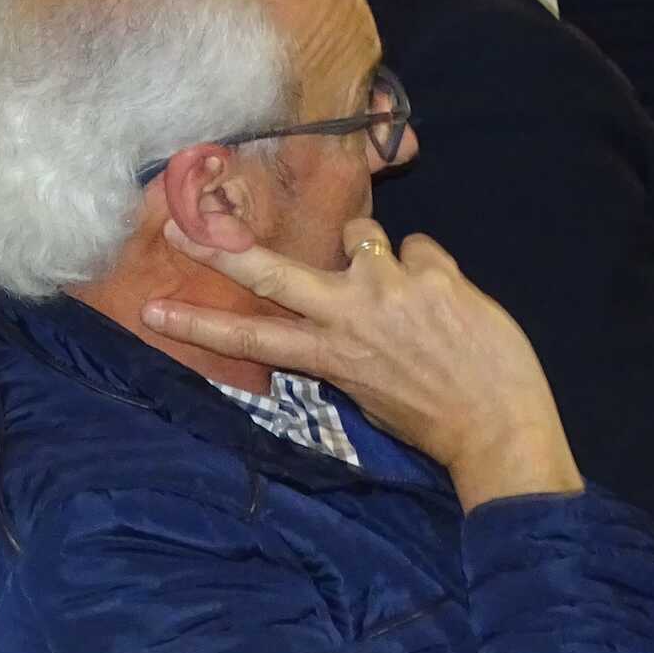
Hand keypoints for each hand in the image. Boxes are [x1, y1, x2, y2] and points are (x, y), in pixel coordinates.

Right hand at [142, 215, 581, 509]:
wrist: (501, 429)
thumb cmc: (434, 419)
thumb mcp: (368, 392)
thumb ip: (343, 346)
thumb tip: (337, 309)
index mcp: (331, 354)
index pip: (251, 339)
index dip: (198, 325)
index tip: (152, 309)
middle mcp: (351, 314)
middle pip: (273, 272)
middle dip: (223, 249)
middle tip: (185, 224)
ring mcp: (391, 288)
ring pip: (361, 232)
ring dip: (376, 253)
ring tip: (405, 291)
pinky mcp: (434, 271)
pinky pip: (421, 248)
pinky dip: (432, 271)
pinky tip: (450, 304)